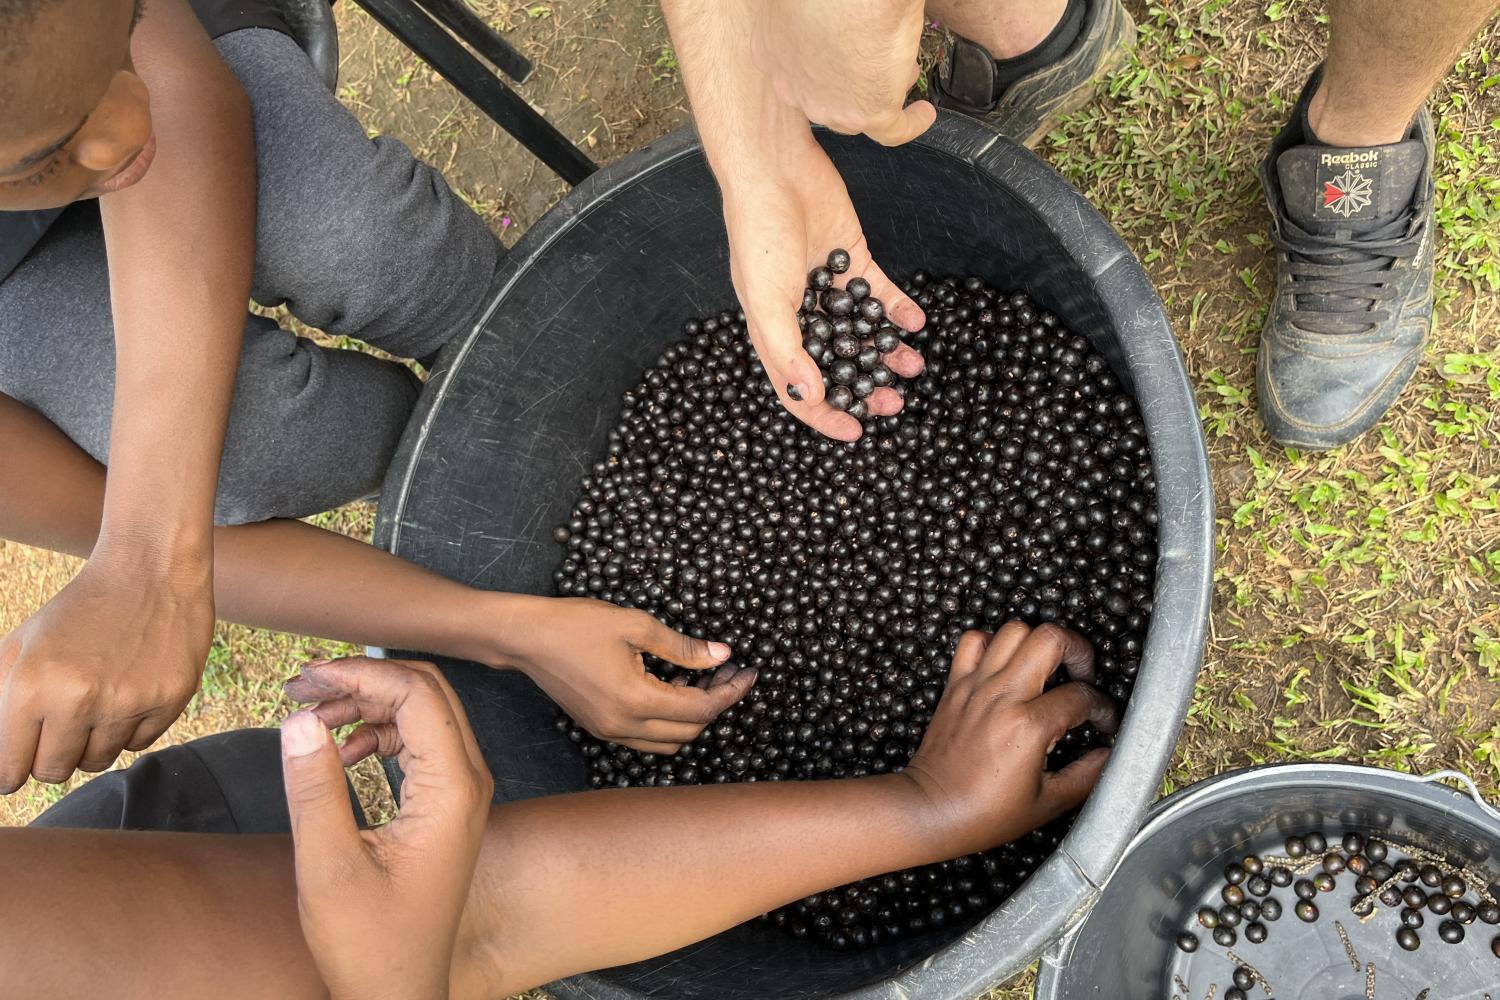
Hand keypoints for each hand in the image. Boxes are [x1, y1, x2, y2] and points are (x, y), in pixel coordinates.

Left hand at [0, 553, 211, 790]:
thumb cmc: (80, 608)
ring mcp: (128, 702)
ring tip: (99, 705)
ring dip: (92, 742)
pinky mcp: (170, 700)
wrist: (149, 570)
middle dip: (52, 757)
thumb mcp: (20, 644)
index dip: (12, 772)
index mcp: (32, 686)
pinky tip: (130, 694)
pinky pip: (140, 743)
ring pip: (99, 761)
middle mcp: (79, 700)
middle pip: (55, 770)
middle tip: (62, 729)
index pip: (12, 766)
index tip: (17, 770)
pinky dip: (130, 728)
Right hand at [280, 657, 493, 999]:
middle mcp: (470, 782)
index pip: (418, 695)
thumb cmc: (370, 943)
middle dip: (364, 679)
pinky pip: (421, 741)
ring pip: (424, 712)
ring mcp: (463, 792)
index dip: (361, 674)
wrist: (399, 990)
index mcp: (453, 791)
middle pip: (427, 692)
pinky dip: (380, 732)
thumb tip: (300, 719)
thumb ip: (315, 789)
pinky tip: (343, 752)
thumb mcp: (329, 868)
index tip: (306, 680)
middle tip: (302, 686)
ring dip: (369, 703)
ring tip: (312, 714)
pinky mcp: (448, 803)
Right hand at [490, 595, 756, 753]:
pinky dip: (668, 722)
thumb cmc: (576, 624)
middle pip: (689, 731)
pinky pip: (646, 738)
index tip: (749, 672)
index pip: (700, 708)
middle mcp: (624, 725)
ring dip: (693, 717)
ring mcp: (609, 731)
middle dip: (716, 703)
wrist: (525, 638)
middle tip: (728, 672)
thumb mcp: (635, 625)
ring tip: (704, 681)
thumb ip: (682, 647)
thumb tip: (721, 656)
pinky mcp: (599, 728)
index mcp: (636, 700)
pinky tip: (672, 689)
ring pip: (669, 741)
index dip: (730, 691)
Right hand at [723, 128, 926, 441]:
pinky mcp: (853, 258)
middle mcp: (801, 314)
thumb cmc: (758, 234)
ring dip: (887, 352)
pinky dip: (897, 310)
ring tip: (913, 366)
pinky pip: (880, 294)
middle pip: (837, 364)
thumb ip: (787, 349)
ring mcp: (828, 287)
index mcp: (773, 331)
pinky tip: (915, 322)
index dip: (824, 415)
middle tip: (895, 403)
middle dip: (865, 387)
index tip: (856, 433)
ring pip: (863, 332)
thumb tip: (812, 395)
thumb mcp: (766, 299)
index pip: (798, 388)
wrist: (774, 167)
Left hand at [750, 0, 935, 145]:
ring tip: (904, 70)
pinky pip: (891, 131)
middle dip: (853, 79)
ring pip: (856, 112)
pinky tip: (922, 113)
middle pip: (825, 97)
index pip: (798, 70)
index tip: (844, 51)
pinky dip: (909, 123)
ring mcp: (828, 105)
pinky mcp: (865, 113)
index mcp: (771, 53)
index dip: (825, 62)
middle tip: (877, 57)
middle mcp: (794, 87)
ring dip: (880, 92)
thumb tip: (823, 21)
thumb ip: (801, 13)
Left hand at [900, 622, 1118, 857]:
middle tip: (1083, 673)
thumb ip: (1087, 776)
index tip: (1102, 722)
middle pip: (1049, 638)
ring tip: (1047, 666)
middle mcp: (1002, 696)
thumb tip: (1109, 756)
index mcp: (1028, 726)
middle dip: (1078, 650)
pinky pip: (973, 641)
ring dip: (1037, 642)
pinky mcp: (956, 685)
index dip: (1103, 709)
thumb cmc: (983, 813)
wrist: (931, 810)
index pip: (1081, 696)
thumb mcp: (1047, 803)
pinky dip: (993, 643)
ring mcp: (976, 686)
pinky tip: (1007, 665)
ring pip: (1013, 631)